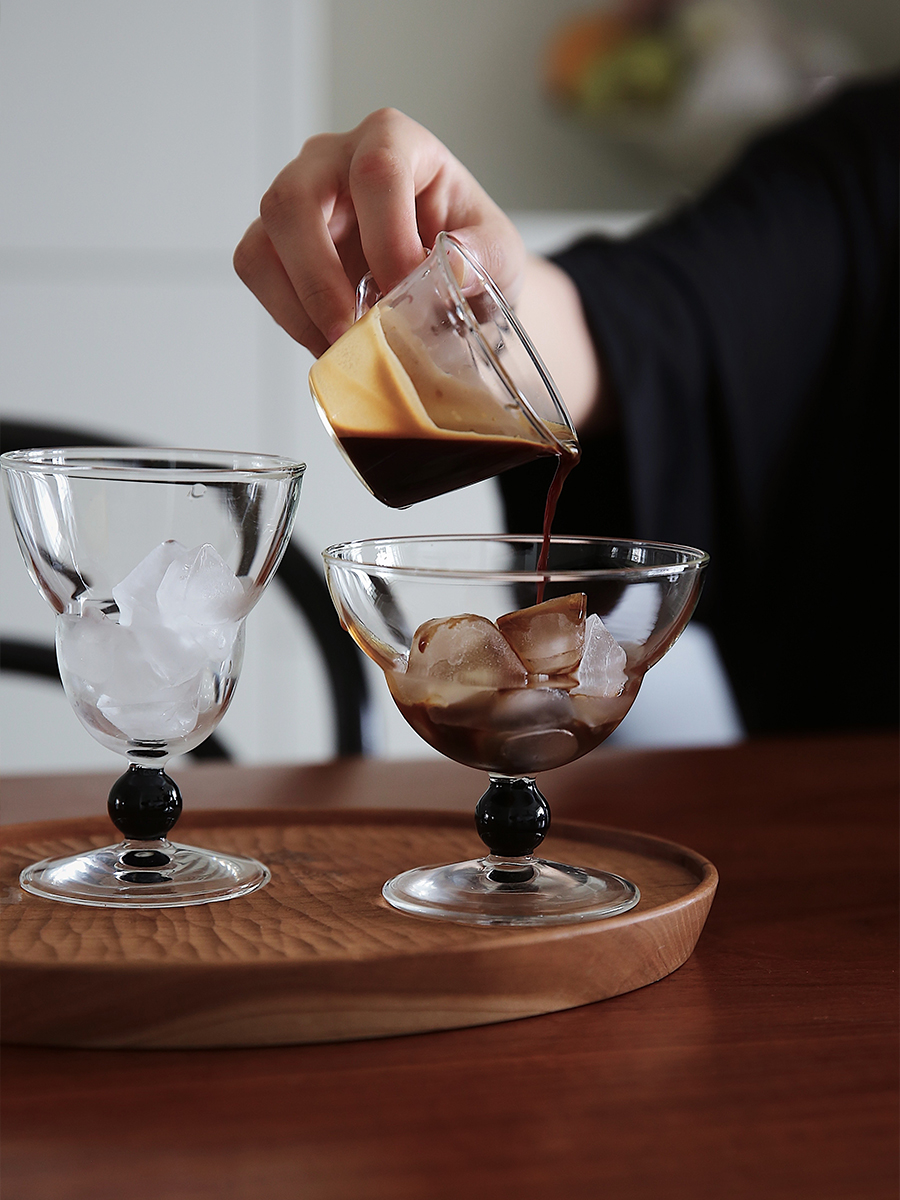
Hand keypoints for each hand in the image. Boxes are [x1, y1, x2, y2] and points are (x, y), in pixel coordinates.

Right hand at [233, 108, 524, 356]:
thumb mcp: (499, 252)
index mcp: (394, 142)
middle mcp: (334, 159)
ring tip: (342, 346)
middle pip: (295, 199)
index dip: (387, 238)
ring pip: (263, 240)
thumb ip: (484, 255)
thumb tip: (453, 264)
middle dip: (322, 279)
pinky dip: (288, 316)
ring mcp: (298, 199)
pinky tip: (328, 341)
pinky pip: (258, 272)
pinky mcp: (278, 242)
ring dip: (299, 304)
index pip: (375, 172)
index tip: (406, 291)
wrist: (453, 279)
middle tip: (356, 332)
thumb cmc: (470, 252)